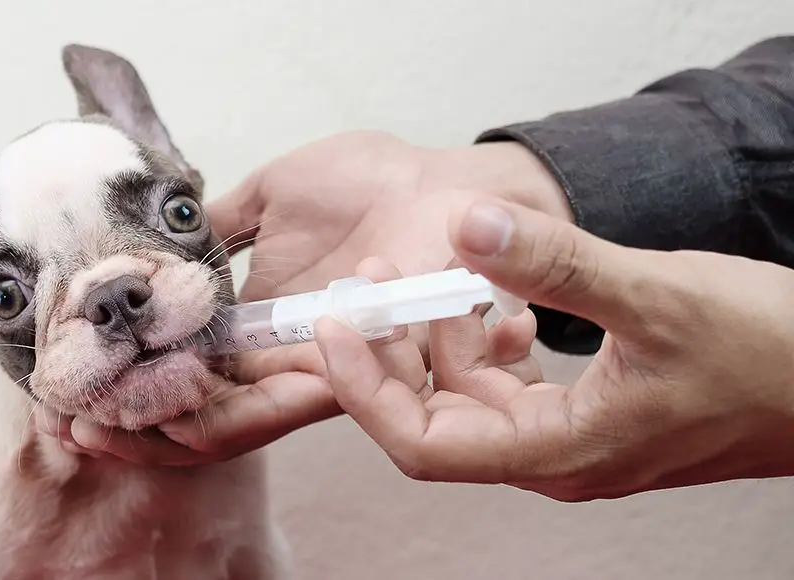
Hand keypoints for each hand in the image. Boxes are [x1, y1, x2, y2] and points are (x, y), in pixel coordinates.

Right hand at [55, 131, 571, 464]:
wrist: (447, 184)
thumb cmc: (373, 183)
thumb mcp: (278, 191)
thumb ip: (227, 222)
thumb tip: (165, 237)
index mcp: (266, 319)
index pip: (196, 368)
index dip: (139, 382)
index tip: (79, 392)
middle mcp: (287, 355)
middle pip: (204, 411)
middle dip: (135, 426)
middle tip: (74, 431)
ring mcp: (320, 370)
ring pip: (231, 425)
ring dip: (159, 432)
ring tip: (95, 434)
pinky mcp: (359, 377)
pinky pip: (282, 413)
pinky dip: (213, 422)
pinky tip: (154, 424)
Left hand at [315, 199, 793, 500]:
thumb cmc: (767, 357)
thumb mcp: (657, 297)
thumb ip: (556, 265)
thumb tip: (466, 227)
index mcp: (559, 453)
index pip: (421, 443)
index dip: (365, 388)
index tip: (336, 324)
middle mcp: (554, 458)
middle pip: (435, 419)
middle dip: (393, 351)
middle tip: (373, 282)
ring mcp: (572, 438)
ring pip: (471, 398)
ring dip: (439, 340)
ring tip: (430, 275)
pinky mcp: (589, 413)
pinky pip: (511, 385)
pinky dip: (488, 344)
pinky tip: (500, 300)